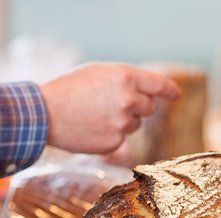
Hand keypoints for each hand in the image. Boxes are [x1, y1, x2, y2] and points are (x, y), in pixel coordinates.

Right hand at [40, 63, 179, 153]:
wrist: (44, 114)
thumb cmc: (68, 89)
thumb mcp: (98, 73)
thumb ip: (124, 81)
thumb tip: (144, 93)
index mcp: (126, 77)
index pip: (158, 84)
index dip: (169, 90)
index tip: (176, 95)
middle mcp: (129, 100)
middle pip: (149, 107)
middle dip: (138, 107)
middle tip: (112, 105)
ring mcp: (123, 123)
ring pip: (135, 124)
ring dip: (122, 122)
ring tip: (94, 116)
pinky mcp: (115, 142)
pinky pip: (121, 140)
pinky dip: (110, 136)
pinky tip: (91, 130)